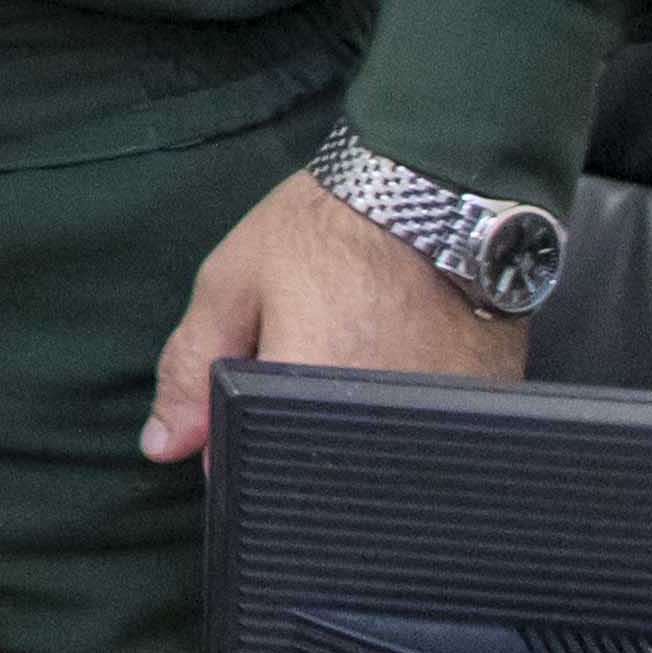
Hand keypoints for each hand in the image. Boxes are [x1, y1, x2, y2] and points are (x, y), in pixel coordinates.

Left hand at [143, 165, 522, 462]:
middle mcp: (379, 420)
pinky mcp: (488, 402)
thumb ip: (191, 366)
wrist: (433, 185)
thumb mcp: (233, 282)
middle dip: (296, 427)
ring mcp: (440, 416)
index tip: (244, 395)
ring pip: (376, 453)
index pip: (256, 465)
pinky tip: (402, 349)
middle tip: (308, 344)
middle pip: (321, 467)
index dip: (238, 440)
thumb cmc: (326, 227)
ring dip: (354, 420)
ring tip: (357, 339)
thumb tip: (163, 445)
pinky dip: (409, 409)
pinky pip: (431, 432)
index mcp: (305, 393)